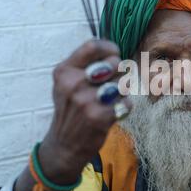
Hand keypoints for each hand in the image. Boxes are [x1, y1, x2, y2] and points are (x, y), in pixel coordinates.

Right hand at [39, 39, 131, 184]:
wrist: (65, 144)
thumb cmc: (71, 109)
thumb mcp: (66, 83)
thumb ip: (86, 65)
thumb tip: (114, 51)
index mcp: (64, 71)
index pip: (93, 45)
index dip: (110, 49)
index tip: (114, 55)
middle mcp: (74, 84)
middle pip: (114, 63)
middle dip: (118, 72)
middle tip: (111, 82)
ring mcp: (87, 101)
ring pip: (123, 83)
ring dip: (121, 91)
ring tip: (110, 100)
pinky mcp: (100, 117)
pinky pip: (126, 102)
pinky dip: (124, 107)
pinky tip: (112, 112)